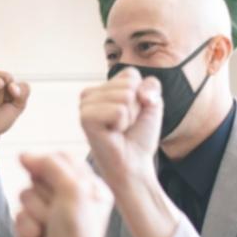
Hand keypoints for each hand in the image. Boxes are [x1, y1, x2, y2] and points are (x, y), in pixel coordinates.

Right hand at [14, 153, 169, 236]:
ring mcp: (48, 213)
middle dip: (44, 193)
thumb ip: (49, 165)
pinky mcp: (30, 228)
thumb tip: (24, 155)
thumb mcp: (72, 189)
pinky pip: (18, 215)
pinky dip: (27, 228)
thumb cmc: (78, 234)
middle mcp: (68, 198)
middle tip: (58, 213)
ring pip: (25, 194)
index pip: (61, 158)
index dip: (51, 165)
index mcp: (88, 186)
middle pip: (39, 175)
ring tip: (49, 230)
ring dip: (36, 212)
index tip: (52, 178)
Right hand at [79, 70, 163, 192]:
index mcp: (102, 88)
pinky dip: (123, 124)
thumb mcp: (152, 103)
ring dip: (130, 117)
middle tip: (126, 125)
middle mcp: (90, 94)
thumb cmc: (139, 135)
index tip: (133, 114)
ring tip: (119, 129)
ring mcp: (85, 105)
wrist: (134, 162)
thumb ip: (151, 85)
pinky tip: (113, 133)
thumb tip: (138, 92)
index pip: (131, 74)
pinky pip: (118, 110)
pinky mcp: (85, 118)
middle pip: (129, 84)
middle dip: (136, 107)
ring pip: (125, 96)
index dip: (142, 95)